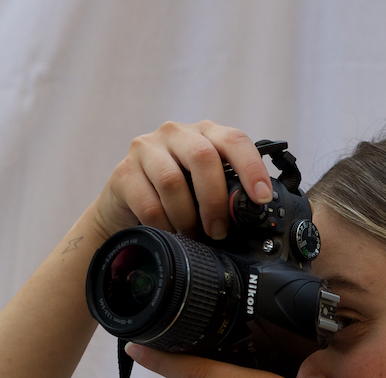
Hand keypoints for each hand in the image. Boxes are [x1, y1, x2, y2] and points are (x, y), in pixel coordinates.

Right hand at [90, 121, 274, 242]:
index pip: (234, 140)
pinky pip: (149, 204)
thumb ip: (226, 193)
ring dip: (187, 218)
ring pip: (172, 182)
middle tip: (218, 230)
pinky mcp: (123, 172)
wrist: (127, 209)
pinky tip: (169, 234)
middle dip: (215, 201)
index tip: (261, 198)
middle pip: (203, 157)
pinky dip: (164, 226)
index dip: (251, 168)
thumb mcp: (205, 191)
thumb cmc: (175, 199)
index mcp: (204, 135)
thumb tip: (253, 219)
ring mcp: (146, 149)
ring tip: (191, 235)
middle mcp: (176, 134)